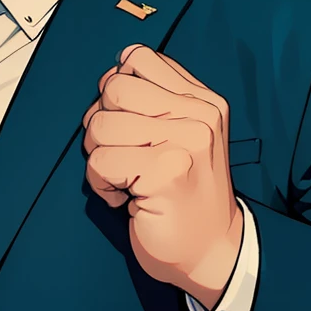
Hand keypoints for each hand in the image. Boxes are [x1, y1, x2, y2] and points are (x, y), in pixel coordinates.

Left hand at [82, 46, 242, 308]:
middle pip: (113, 88)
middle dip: (103, 124)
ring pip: (100, 126)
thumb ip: (157, 99)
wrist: (210, 252)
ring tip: (127, 179)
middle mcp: (198, 115)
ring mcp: (185, 142)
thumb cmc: (185, 196)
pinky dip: (102, 185)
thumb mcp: (184, 135)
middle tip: (122, 155)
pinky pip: (99, 163)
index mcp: (202, 100)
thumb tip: (115, 68)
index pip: (137, 58)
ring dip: (100, 158)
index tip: (130, 125)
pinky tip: (127, 198)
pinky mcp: (165, 173)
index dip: (117, 92)